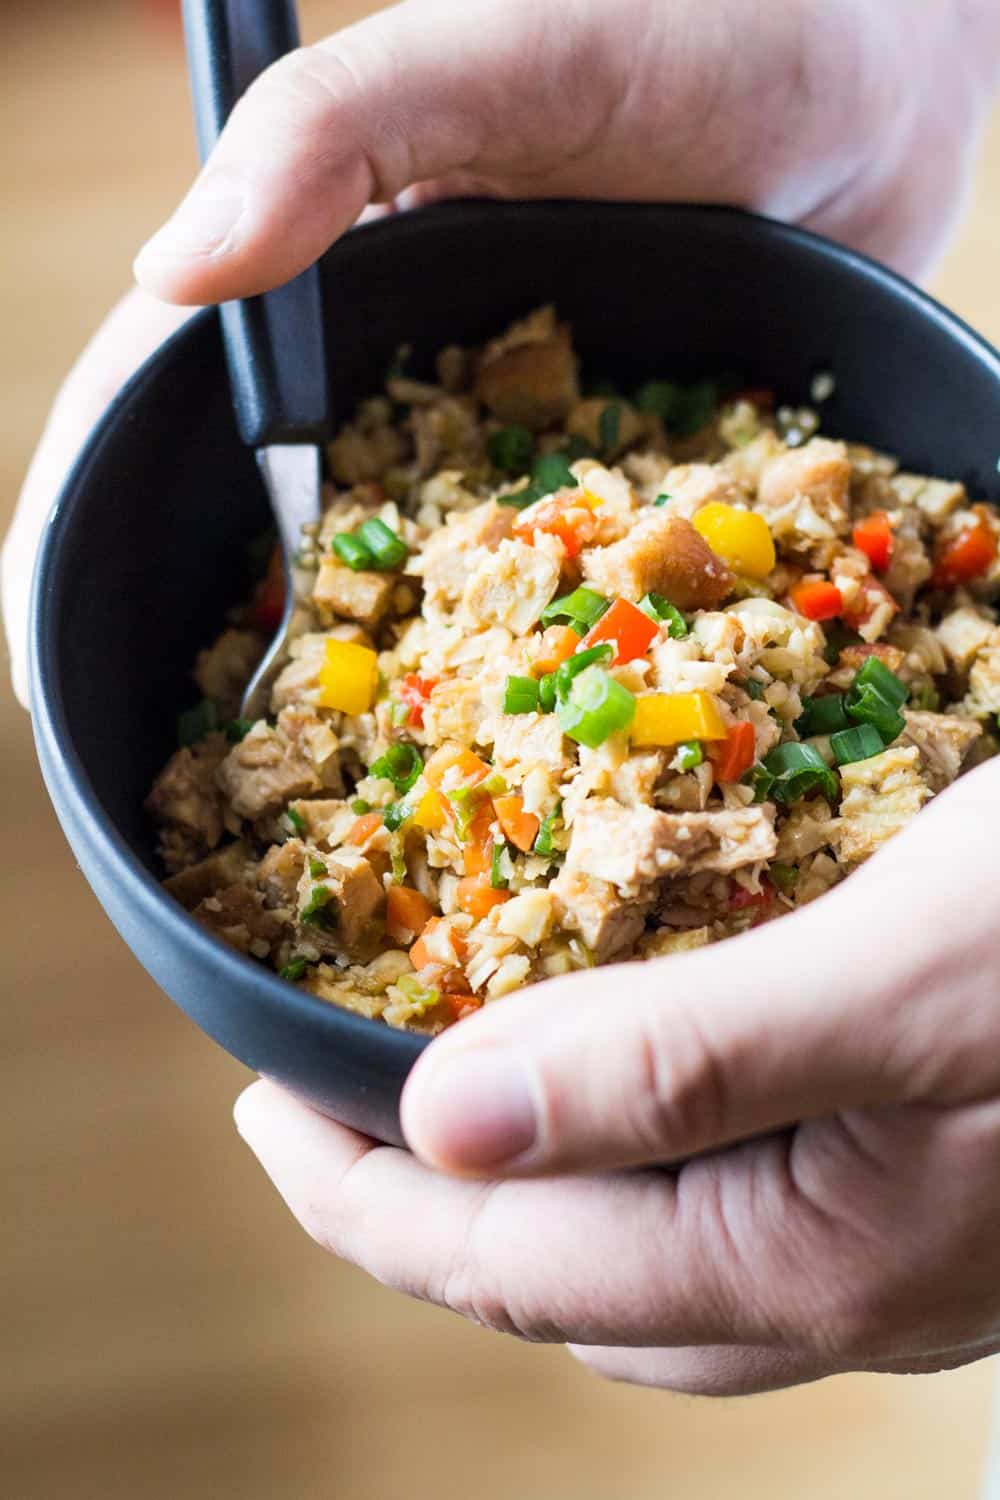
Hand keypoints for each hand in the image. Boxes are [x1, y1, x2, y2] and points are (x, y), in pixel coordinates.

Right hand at [6, 0, 997, 700]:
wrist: (885, 71)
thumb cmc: (699, 18)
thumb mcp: (497, 54)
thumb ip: (332, 136)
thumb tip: (170, 271)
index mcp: (334, 269)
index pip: (171, 398)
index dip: (93, 509)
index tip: (46, 636)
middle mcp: (408, 365)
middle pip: (275, 516)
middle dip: (233, 630)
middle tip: (208, 767)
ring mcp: (512, 429)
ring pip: (406, 573)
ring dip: (370, 674)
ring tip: (335, 793)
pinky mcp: (614, 474)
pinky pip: (544, 589)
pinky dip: (516, 667)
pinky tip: (504, 743)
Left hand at [236, 758, 999, 1393]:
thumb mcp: (901, 975)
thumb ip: (679, 1062)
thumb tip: (447, 1124)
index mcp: (820, 1259)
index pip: (513, 1261)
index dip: (360, 1197)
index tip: (259, 1112)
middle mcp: (850, 1278)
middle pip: (565, 1277)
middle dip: (419, 1205)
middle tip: (324, 1106)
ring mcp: (892, 1236)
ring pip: (644, 1247)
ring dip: (525, 1179)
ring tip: (439, 1095)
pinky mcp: (925, 1170)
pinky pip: (726, 1188)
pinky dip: (631, 1136)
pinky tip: (619, 1071)